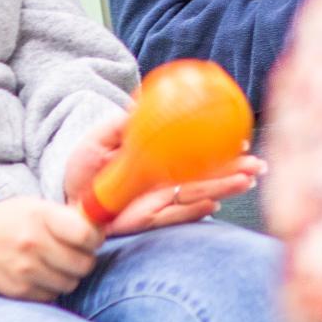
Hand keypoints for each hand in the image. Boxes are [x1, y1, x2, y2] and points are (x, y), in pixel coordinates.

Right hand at [0, 198, 102, 301]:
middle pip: (84, 264)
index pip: (86, 235)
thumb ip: (69, 217)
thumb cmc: (10, 220)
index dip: (96, 238)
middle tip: (75, 253)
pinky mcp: (18, 291)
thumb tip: (103, 228)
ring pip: (71, 283)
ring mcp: (25, 270)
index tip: (92, 238)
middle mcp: (33, 244)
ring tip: (55, 263)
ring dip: (69, 275)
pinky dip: (51, 288)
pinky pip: (52, 296)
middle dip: (84, 259)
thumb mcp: (38, 207)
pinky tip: (41, 275)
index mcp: (42, 217)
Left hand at [61, 113, 264, 235]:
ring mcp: (155, 205)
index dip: (222, 155)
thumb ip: (122, 123)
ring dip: (222, 190)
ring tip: (247, 181)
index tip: (245, 145)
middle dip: (235, 174)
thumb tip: (141, 98)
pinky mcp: (141, 223)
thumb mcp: (101, 138)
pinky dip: (191, 213)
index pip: (198, 160)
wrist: (62, 196)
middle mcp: (164, 187)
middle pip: (206, 180)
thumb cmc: (83, 165)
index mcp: (160, 167)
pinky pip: (171, 218)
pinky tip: (212, 206)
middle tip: (259, 167)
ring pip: (196, 197)